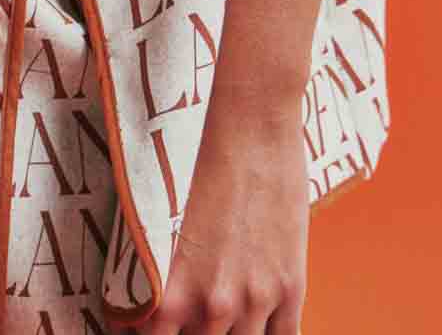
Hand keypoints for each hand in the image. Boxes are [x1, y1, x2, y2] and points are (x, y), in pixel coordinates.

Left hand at [138, 95, 309, 333]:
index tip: (151, 327)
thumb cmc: (197, 165)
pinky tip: (259, 326)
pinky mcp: (290, 288)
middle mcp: (213, 306)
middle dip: (194, 334)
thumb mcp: (165, 230)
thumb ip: (163, 280)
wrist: (249, 127)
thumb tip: (157, 311)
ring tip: (226, 310)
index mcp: (171, 293)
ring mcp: (255, 301)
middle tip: (195, 313)